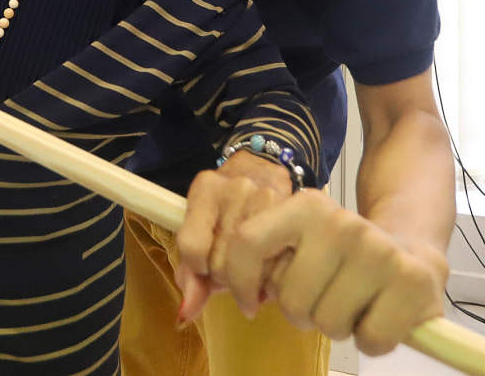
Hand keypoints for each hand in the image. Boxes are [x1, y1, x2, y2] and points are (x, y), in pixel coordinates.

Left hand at [173, 153, 291, 321]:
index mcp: (206, 190)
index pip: (193, 248)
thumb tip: (187, 313)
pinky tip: (277, 264)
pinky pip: (283, 263)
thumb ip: (190, 274)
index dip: (199, 268)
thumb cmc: (227, 209)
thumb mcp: (201, 230)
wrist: (268, 170)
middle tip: (237, 265)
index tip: (207, 267)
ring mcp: (269, 196)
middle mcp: (236, 188)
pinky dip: (277, 275)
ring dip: (255, 278)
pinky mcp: (297, 208)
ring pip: (255, 267)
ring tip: (258, 264)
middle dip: (228, 275)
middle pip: (224, 263)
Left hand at [202, 190, 448, 355]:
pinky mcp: (412, 281)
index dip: (240, 284)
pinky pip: (370, 339)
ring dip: (337, 325)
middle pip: (290, 301)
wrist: (411, 247)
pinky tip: (379, 313)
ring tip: (352, 301)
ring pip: (328, 323)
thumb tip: (184, 309)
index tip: (250, 303)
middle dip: (302, 312)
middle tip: (322, 295)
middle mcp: (341, 223)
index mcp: (304, 205)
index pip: (246, 245)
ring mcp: (378, 250)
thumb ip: (234, 273)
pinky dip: (372, 339)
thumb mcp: (289, 247)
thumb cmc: (335, 257)